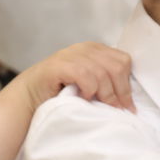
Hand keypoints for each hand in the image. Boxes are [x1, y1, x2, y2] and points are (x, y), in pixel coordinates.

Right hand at [19, 42, 134, 112]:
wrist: (29, 97)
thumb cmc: (61, 95)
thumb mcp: (90, 86)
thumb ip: (106, 84)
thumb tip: (130, 103)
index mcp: (95, 50)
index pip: (123, 61)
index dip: (127, 85)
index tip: (127, 106)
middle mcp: (85, 48)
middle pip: (117, 66)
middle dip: (120, 92)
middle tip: (117, 110)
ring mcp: (71, 54)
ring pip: (103, 73)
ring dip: (104, 94)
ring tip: (98, 106)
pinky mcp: (59, 65)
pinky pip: (85, 75)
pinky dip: (88, 90)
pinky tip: (83, 98)